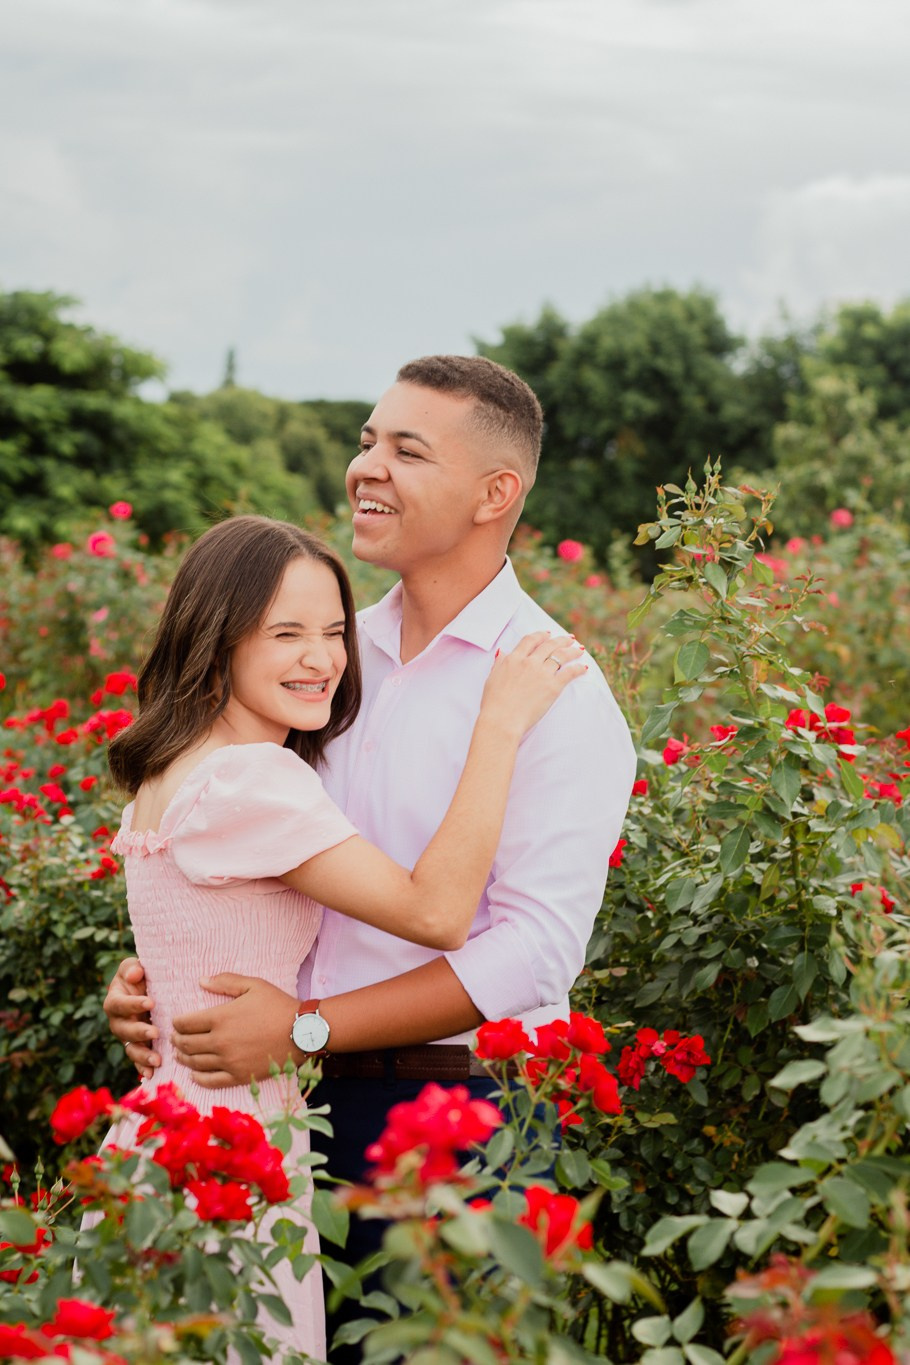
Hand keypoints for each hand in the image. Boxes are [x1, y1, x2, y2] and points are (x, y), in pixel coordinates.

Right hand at [103, 957, 159, 1079]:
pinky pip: (138, 1061)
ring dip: (143, 1056)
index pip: (119, 1004)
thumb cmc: (142, 976)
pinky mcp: (138, 1047)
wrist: (151, 989)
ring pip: (131, 1049)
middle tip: (155, 1033)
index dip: (132, 1004)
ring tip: (157, 1060)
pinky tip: (152, 1075)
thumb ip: (132, 968)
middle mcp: (118, 1021)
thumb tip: (135, 974)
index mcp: (115, 1001)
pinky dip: (143, 1069)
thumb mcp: (135, 967)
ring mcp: (128, 1037)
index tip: (150, 1003)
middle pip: (123, 1030)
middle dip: (139, 1032)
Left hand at [171, 974, 302, 1088]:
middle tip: (175, 1038)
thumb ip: (226, 981)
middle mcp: (220, 1041)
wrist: (302, 1032)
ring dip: (183, 1058)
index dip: (177, 1023)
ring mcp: (228, 1061)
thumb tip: (201, 981)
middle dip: (177, 1040)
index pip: (186, 1023)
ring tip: (180, 1055)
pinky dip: (198, 1078)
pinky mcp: (238, 1076)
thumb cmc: (278, 1005)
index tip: (177, 1022)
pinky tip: (194, 1074)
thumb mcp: (253, 985)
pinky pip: (211, 1080)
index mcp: (221, 1018)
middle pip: (187, 1044)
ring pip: (195, 1063)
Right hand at [482, 632, 585, 734]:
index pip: (530, 641)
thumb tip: (503, 653)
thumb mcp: (492, 678)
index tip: (547, 634)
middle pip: (549, 645)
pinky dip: (578, 669)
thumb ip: (499, 663)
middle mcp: (529, 662)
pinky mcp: (553, 686)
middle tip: (569, 639)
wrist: (502, 719)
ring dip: (572, 651)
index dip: (540, 635)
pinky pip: (569, 673)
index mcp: (514, 659)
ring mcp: (542, 673)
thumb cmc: (494, 703)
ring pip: (561, 656)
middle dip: (561, 640)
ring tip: (579, 650)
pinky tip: (583, 668)